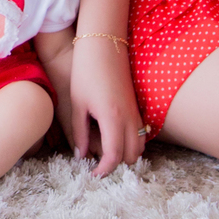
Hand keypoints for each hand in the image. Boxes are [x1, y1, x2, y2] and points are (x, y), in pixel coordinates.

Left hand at [67, 36, 145, 176]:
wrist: (102, 44)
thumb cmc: (86, 72)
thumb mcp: (78, 104)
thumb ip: (79, 132)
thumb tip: (81, 155)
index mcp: (112, 118)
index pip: (114, 157)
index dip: (104, 170)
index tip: (92, 174)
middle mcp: (128, 118)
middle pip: (132, 156)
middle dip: (117, 164)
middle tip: (99, 163)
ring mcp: (135, 111)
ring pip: (140, 145)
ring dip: (127, 153)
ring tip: (106, 151)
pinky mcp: (136, 105)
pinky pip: (140, 132)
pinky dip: (131, 141)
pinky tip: (114, 136)